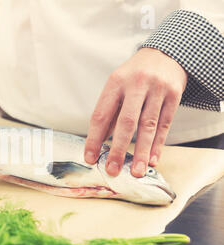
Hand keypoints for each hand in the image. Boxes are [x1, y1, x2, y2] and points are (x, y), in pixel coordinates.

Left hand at [84, 48, 186, 176]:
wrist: (165, 53)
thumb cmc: (133, 76)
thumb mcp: (117, 86)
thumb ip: (109, 112)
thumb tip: (98, 143)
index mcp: (115, 82)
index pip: (101, 114)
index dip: (94, 138)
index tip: (90, 158)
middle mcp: (136, 84)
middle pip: (126, 122)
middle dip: (119, 149)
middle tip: (113, 170)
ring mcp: (157, 89)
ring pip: (149, 126)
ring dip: (142, 152)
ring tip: (137, 172)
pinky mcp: (175, 95)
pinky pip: (166, 124)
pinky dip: (159, 144)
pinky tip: (153, 160)